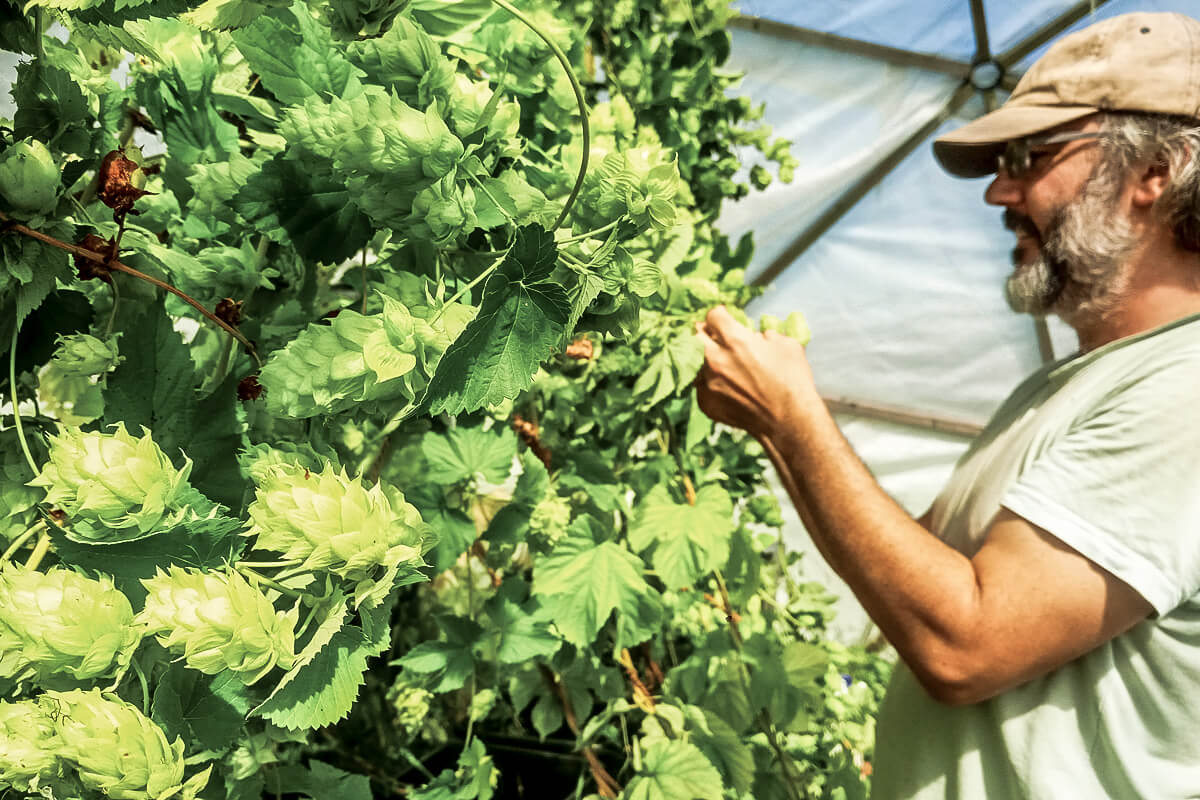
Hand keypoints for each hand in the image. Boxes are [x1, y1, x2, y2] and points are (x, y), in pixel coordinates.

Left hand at [694, 306, 817, 438]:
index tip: (724, 318)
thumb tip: (754, 336)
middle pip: (694, 334)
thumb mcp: (786, 345)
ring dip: (704, 359)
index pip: (713, 316)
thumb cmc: (793, 381)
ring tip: (719, 364)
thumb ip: (765, 335)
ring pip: (694, 362)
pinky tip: (724, 386)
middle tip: (713, 336)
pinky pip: (700, 386)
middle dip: (704, 332)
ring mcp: (708, 383)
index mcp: (735, 341)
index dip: (720, 315)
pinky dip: (709, 383)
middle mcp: (715, 360)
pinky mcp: (705, 403)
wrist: (788, 422)